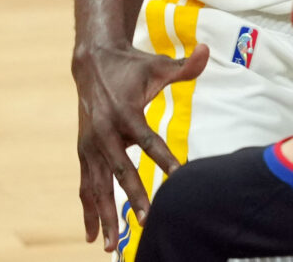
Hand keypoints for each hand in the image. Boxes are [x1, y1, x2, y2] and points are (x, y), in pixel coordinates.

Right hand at [73, 41, 209, 250]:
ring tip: (111, 246)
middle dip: (133, 197)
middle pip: (121, 170)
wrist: (92, 62)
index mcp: (124, 112)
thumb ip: (184, 66)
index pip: (148, 140)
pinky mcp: (84, 153)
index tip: (179, 176)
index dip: (164, 159)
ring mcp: (90, 146)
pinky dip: (88, 211)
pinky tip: (93, 236)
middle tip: (147, 221)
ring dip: (104, 216)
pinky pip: (85, 186)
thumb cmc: (132, 65)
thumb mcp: (158, 64)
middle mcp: (103, 132)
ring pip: (97, 187)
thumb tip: (208, 51)